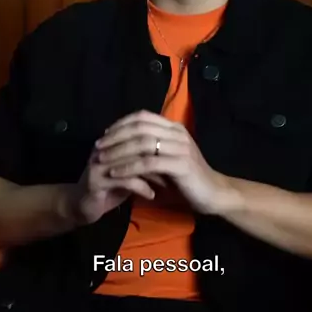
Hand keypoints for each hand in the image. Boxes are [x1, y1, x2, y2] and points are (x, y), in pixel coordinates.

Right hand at [63, 146, 165, 225]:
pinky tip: (151, 195)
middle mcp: (104, 148)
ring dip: (152, 174)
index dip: (158, 142)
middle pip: (135, 144)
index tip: (175, 155)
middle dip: (157, 158)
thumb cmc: (111, 187)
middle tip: (174, 168)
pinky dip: (141, 187)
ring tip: (167, 183)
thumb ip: (144, 159)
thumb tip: (169, 152)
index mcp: (112, 141)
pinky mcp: (96, 181)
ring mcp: (98, 164)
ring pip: (131, 162)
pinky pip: (124, 180)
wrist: (84, 207)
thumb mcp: (129, 170)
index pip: (137, 132)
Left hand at [95, 110, 225, 214]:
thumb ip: (148, 152)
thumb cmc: (188, 179)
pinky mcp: (180, 164)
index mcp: (174, 128)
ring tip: (102, 160)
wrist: (214, 194)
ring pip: (142, 143)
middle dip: (115, 136)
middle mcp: (177, 133)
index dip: (121, 123)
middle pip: (139, 127)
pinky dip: (128, 167)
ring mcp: (180, 147)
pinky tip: (115, 173)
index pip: (143, 116)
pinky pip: (148, 163)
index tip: (104, 134)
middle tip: (98, 146)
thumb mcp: (166, 160)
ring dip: (118, 151)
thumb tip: (121, 146)